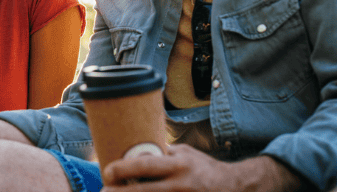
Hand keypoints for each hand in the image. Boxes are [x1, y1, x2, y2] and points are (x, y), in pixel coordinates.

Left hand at [102, 144, 235, 191]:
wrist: (234, 188)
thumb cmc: (203, 168)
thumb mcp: (185, 154)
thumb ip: (162, 154)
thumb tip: (134, 149)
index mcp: (179, 165)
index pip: (146, 166)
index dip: (124, 169)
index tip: (107, 171)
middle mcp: (180, 185)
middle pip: (143, 191)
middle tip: (102, 190)